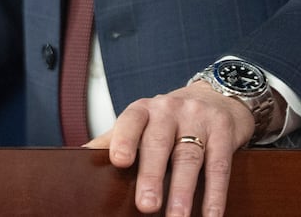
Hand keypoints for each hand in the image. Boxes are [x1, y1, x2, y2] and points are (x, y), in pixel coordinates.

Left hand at [92, 80, 254, 216]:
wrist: (216, 96)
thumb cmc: (169, 118)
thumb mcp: (142, 122)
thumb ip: (114, 139)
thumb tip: (77, 160)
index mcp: (144, 109)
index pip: (131, 121)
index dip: (125, 139)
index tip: (118, 162)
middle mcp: (170, 110)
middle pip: (159, 143)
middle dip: (152, 175)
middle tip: (146, 205)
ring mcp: (198, 119)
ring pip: (189, 156)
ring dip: (183, 191)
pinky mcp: (223, 131)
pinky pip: (219, 165)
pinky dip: (215, 193)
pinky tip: (212, 215)